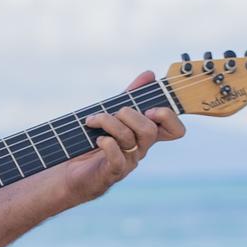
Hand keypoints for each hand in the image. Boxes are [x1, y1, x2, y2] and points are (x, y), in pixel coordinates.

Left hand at [60, 70, 186, 205]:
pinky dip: (107, 143)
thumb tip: (150, 74)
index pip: (175, 130)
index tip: (149, 108)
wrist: (71, 170)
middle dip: (128, 114)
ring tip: (92, 120)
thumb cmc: (93, 140)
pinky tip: (97, 139)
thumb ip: (132, 95)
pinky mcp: (111, 172)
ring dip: (108, 122)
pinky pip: (117, 157)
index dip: (168, 117)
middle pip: (149, 130)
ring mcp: (128, 162)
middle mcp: (141, 149)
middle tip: (112, 113)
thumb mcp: (114, 113)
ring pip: (129, 138)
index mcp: (145, 135)